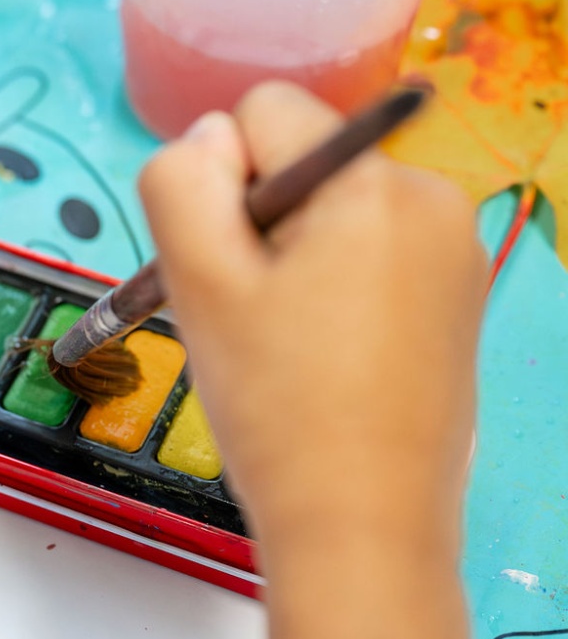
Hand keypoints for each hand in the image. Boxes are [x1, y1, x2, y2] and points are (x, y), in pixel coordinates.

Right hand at [141, 82, 487, 638]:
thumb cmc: (278, 407)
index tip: (226, 264)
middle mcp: (431, 198)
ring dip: (293, 259)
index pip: (265, 112)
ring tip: (285, 344)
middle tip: (249, 315)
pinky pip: (371, 256)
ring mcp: (453, 251)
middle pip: (303, 161)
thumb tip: (205, 138)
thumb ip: (181, 182)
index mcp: (371, 183)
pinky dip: (333, 290)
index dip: (219, 181)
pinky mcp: (456, 298)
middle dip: (261, 221)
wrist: (362, 527)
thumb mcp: (199, 283)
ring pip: (334, 212)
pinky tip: (322, 358)